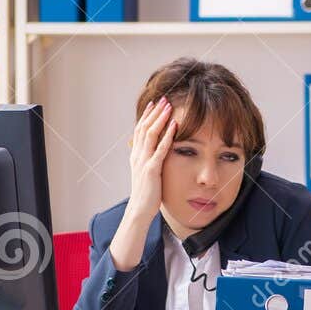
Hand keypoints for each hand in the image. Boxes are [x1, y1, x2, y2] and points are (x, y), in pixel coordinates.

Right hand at [109, 98, 175, 270]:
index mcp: (136, 156)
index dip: (147, 116)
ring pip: (151, 134)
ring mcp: (143, 162)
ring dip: (160, 119)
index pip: (140, 130)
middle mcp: (137, 156)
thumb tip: (154, 153)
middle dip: (154, 112)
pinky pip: (160, 150)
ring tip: (169, 106)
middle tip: (163, 98)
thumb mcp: (145, 174)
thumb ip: (148, 161)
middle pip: (144, 127)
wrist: (139, 211)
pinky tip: (175, 126)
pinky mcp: (151, 170)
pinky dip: (167, 136)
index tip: (155, 104)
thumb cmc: (146, 194)